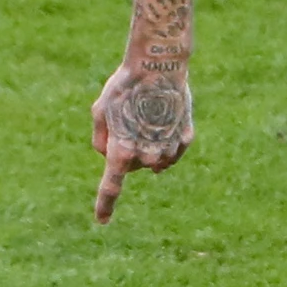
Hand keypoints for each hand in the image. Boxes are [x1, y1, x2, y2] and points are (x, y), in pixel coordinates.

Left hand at [90, 59, 192, 224]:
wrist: (159, 65)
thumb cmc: (124, 86)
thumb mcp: (100, 111)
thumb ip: (102, 140)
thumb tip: (111, 158)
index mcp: (121, 152)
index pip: (111, 187)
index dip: (105, 205)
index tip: (102, 221)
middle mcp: (147, 156)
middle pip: (133, 166)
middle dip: (128, 151)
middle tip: (128, 120)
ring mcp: (169, 149)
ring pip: (154, 160)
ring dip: (148, 145)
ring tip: (146, 115)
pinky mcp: (186, 138)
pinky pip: (172, 150)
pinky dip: (166, 139)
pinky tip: (163, 117)